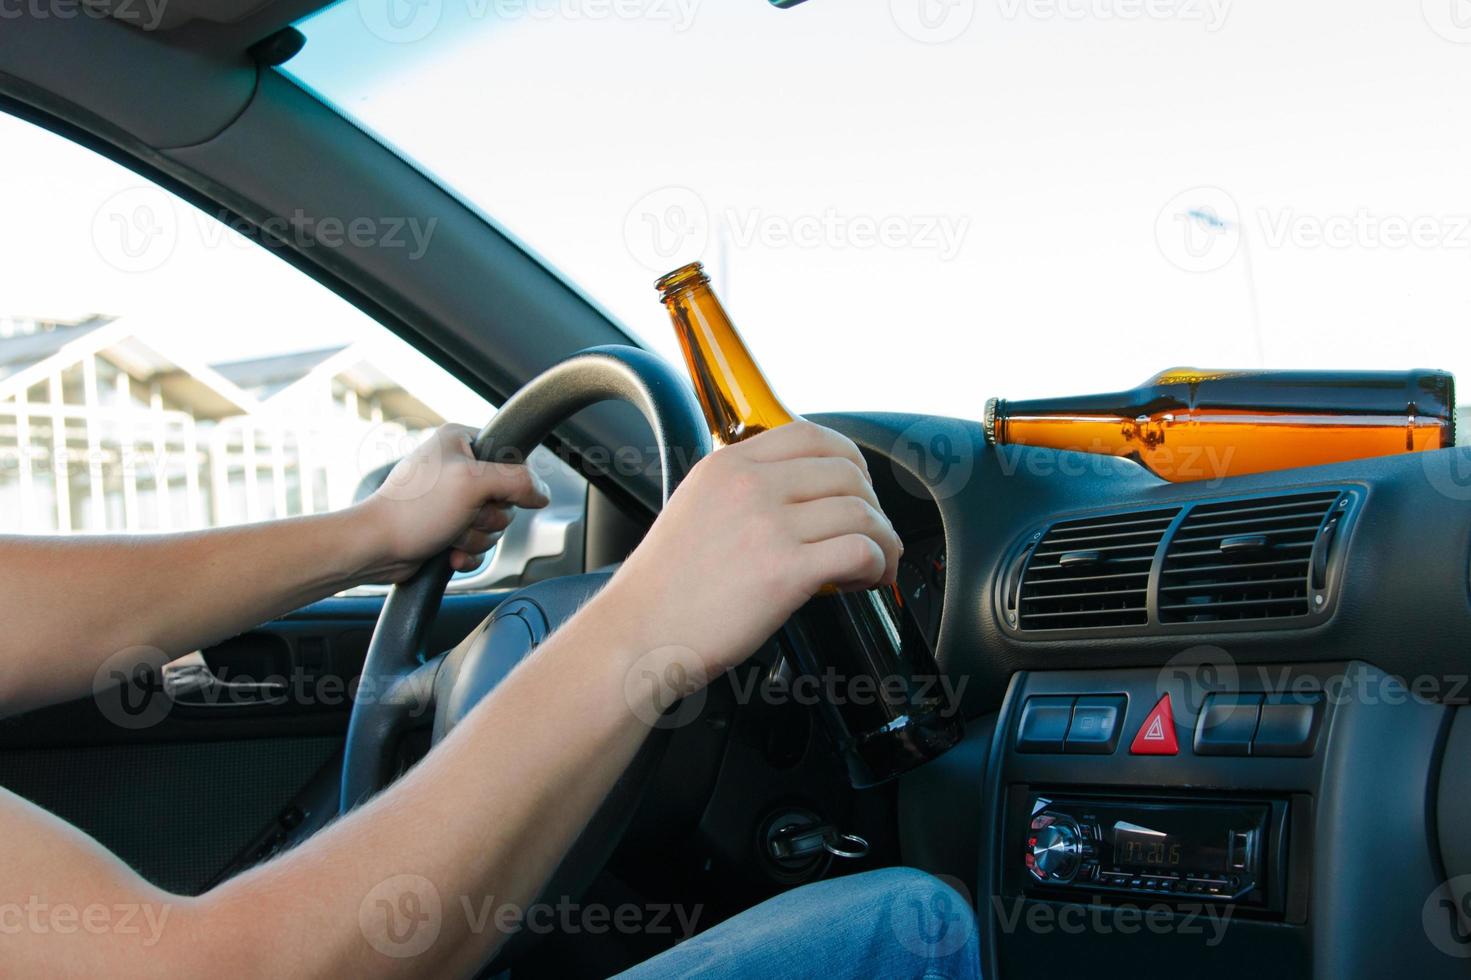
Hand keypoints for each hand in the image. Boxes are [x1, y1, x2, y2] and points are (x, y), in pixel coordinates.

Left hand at [355, 424, 550, 582]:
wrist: (376, 547)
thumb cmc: (413, 509)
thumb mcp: (473, 482)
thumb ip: (518, 481)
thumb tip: (542, 493)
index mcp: (460, 441)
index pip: (512, 457)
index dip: (510, 481)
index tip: (490, 493)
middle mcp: (456, 467)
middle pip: (506, 496)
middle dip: (488, 517)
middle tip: (464, 516)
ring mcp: (451, 499)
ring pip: (493, 524)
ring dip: (476, 538)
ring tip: (450, 534)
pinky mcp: (446, 527)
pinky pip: (478, 543)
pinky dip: (468, 552)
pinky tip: (450, 553)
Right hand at [595, 420, 901, 681]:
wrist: (636, 636)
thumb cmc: (663, 590)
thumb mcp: (695, 508)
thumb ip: (744, 492)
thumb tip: (801, 500)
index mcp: (727, 464)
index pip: (812, 434)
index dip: (849, 460)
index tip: (856, 487)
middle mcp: (750, 485)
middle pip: (847, 472)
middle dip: (872, 505)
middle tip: (869, 534)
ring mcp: (768, 525)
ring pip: (861, 512)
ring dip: (881, 540)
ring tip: (873, 565)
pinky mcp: (785, 570)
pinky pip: (860, 550)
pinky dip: (876, 564)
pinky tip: (864, 581)